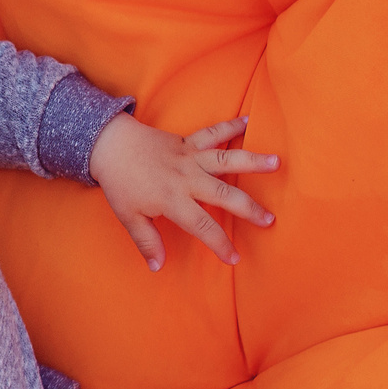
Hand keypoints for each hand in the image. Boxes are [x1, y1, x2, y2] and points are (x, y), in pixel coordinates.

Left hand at [87, 113, 279, 270]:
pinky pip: (212, 132)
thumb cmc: (119, 183)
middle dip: (248, 208)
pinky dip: (231, 126)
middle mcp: (187, 178)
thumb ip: (147, 242)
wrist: (110, 145)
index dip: (219, 244)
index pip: (202, 226)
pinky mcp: (188, 142)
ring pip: (226, 159)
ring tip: (278, 163)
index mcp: (172, 199)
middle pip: (224, 194)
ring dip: (252, 161)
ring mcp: (190, 157)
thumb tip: (158, 267)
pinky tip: (250, 121)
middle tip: (270, 219)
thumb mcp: (129, 217)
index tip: (234, 258)